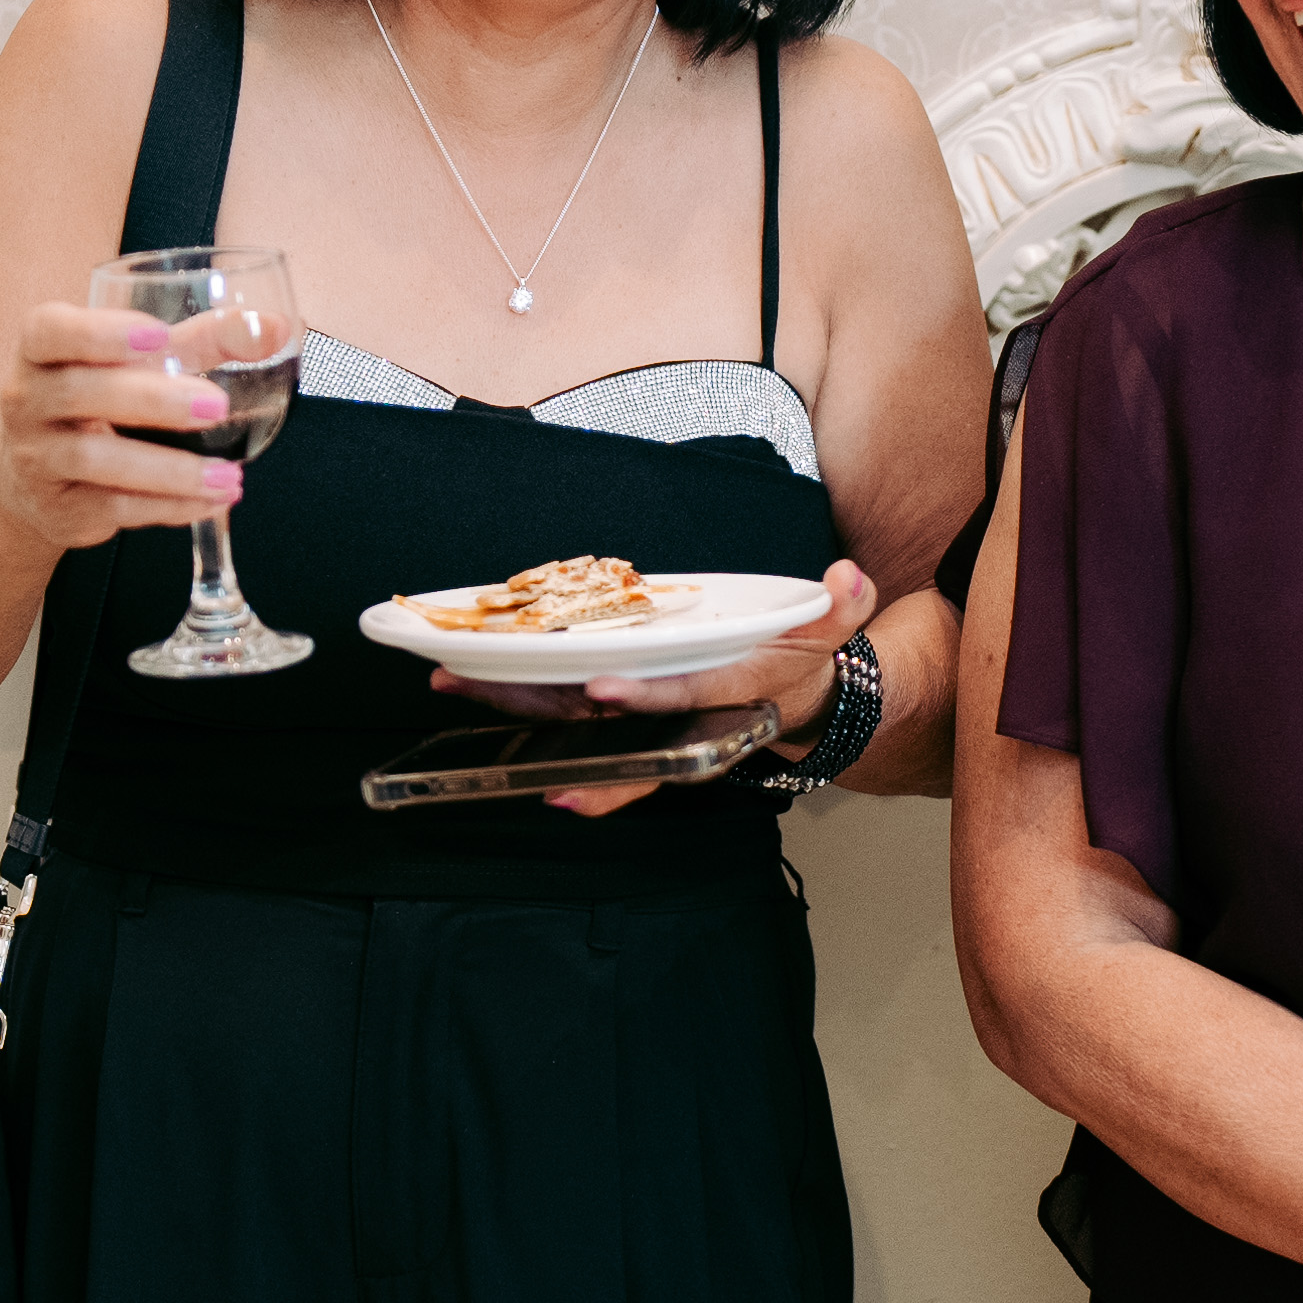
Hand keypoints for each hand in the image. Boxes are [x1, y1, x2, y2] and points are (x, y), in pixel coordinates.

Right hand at [0, 305, 245, 557]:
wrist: (35, 480)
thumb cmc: (97, 400)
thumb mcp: (138, 362)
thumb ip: (204, 341)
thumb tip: (278, 327)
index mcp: (42, 348)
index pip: (50, 330)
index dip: (99, 331)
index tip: (157, 336)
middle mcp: (26, 399)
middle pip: (78, 393)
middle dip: (151, 400)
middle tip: (215, 406)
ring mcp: (36, 457)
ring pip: (94, 459)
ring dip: (168, 469)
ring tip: (227, 474)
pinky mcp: (58, 507)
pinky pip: (112, 507)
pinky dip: (167, 506)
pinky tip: (211, 500)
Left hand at [429, 560, 875, 819]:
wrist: (795, 705)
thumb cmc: (802, 662)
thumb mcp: (829, 633)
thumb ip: (841, 606)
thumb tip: (849, 577)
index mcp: (729, 699)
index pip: (684, 700)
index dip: (644, 700)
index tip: (601, 690)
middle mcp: (677, 722)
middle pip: (605, 724)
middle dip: (540, 714)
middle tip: (478, 691)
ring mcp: (646, 722)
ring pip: (576, 725)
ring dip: (514, 710)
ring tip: (453, 683)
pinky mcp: (625, 716)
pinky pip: (571, 721)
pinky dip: (526, 711)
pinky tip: (478, 691)